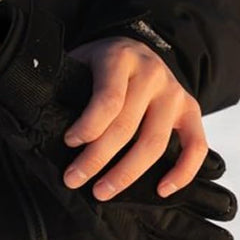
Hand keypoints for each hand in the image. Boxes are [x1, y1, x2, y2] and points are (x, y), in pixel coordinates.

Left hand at [63, 37, 207, 200]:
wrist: (135, 47)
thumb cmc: (100, 64)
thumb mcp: (82, 61)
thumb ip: (68, 86)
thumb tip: (42, 124)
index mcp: (120, 58)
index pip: (108, 99)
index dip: (88, 126)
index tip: (69, 143)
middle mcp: (151, 73)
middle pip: (127, 126)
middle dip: (97, 158)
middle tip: (74, 179)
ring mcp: (174, 92)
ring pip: (155, 142)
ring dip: (127, 174)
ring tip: (102, 192)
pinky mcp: (190, 108)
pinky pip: (196, 144)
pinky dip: (183, 172)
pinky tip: (161, 190)